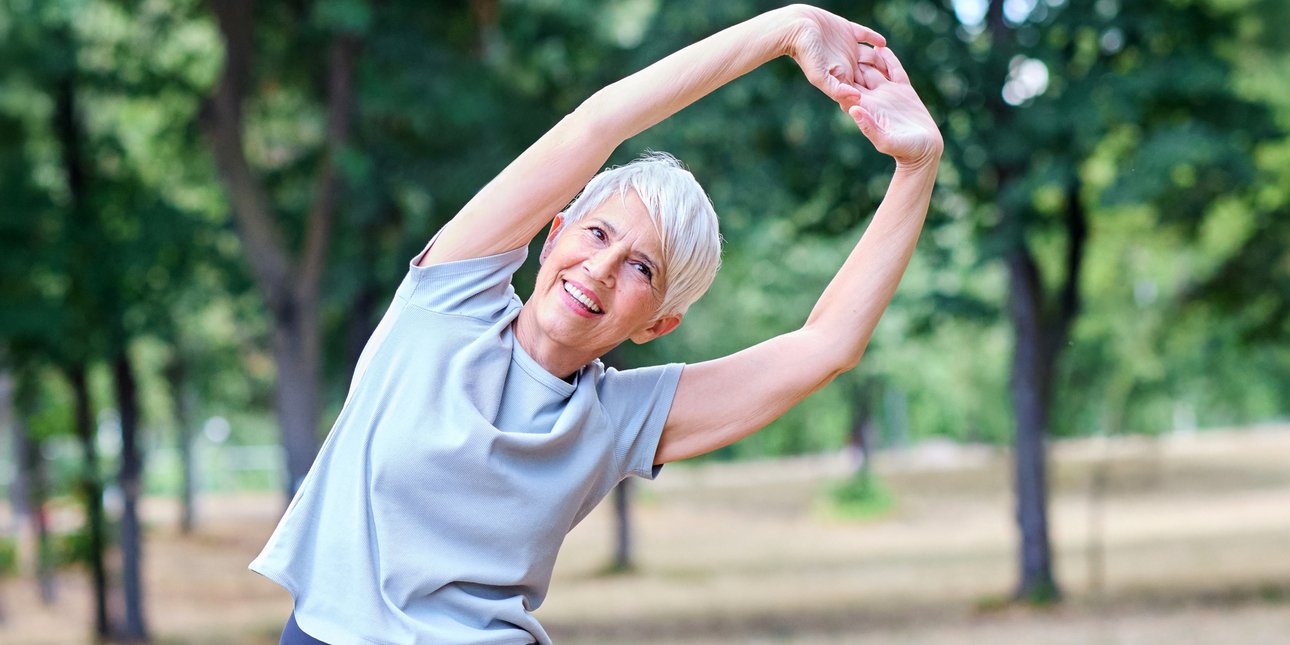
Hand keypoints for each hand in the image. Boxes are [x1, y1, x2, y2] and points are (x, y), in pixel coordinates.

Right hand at [784, 5, 885, 105]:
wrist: (797, 27)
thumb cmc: (806, 54)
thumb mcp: (819, 76)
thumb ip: (837, 90)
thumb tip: (857, 99)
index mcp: (841, 76)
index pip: (860, 88)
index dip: (872, 96)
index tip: (886, 105)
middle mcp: (846, 63)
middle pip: (869, 73)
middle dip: (879, 78)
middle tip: (895, 87)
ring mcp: (849, 47)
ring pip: (871, 55)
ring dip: (880, 59)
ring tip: (892, 63)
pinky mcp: (849, 31)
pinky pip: (866, 36)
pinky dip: (875, 39)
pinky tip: (882, 43)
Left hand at [845, 47, 942, 167]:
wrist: (925, 149)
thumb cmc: (905, 150)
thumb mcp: (886, 141)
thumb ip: (869, 127)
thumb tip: (853, 110)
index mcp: (867, 109)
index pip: (848, 91)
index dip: (839, 78)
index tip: (830, 64)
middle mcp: (875, 100)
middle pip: (858, 77)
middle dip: (850, 63)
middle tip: (840, 47)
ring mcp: (889, 94)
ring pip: (874, 70)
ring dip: (867, 58)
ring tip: (859, 42)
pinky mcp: (904, 90)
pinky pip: (893, 70)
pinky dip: (888, 59)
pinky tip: (882, 48)